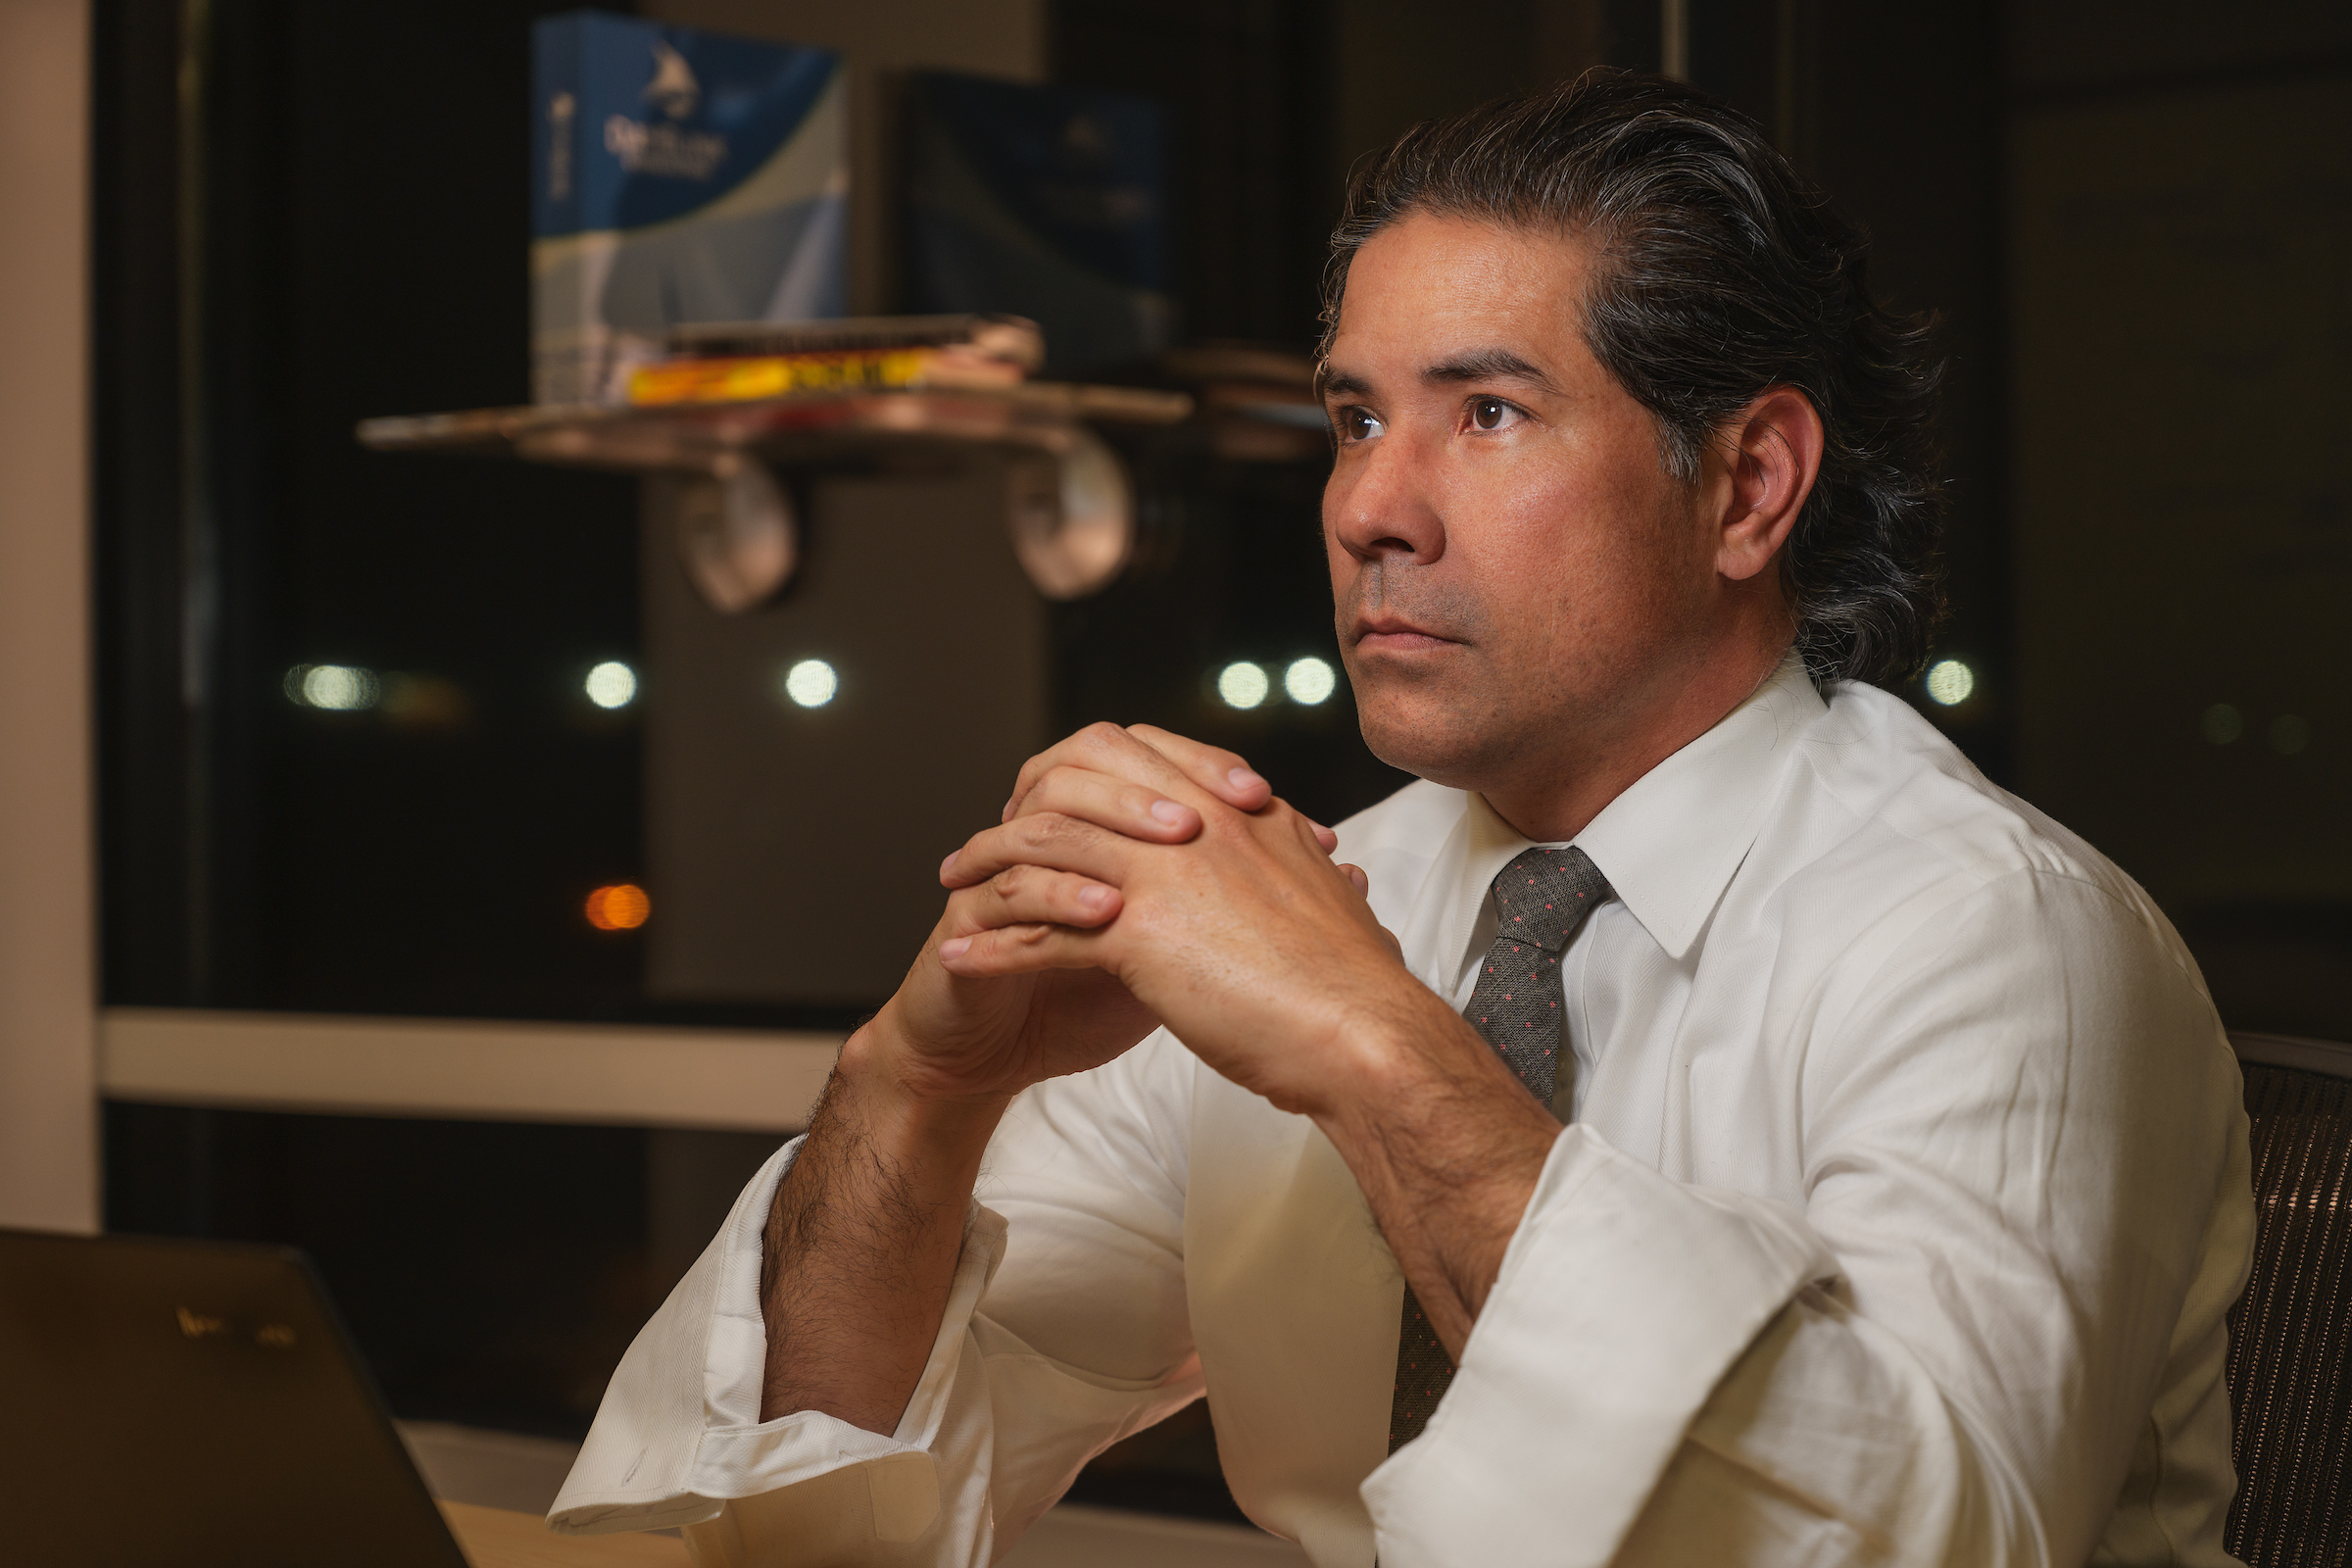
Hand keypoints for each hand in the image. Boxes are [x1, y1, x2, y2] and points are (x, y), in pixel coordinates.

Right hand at [867, 725, 1278, 1106]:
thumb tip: (1337, 869)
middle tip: (1218, 807)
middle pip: (1094, 765)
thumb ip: (1238, 903)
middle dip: (1159, 784)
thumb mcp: (1178, 951)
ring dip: (1115, 825)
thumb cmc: (1084, 1000)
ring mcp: (1004, 868)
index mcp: (1097, 827)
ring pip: (1051, 815)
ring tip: (1174, 845)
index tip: (1266, 796)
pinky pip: (1009, 888)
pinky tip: (1109, 910)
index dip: (1205, 767)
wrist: (993, 1058)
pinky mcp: (968, 917)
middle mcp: (1050, 831)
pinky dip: (1062, 895)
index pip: (1146, 760)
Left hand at [937, 724, 1424, 1118]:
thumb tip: (1337, 873)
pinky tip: (963, 960)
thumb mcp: (1335, 905)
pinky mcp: (1137, 935)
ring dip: (987, 869)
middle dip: (1017, 811)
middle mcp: (1196, 828)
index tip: (1056, 806)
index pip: (1139, 761)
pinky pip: (1037, 930)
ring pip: (1043, 849)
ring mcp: (1162, 875)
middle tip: (983, 843)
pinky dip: (992, 945)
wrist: (1365, 1034)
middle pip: (1077, 789)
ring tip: (953, 892)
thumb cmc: (1357, 986)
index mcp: (1241, 814)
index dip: (1086, 781)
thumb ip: (1319, 878)